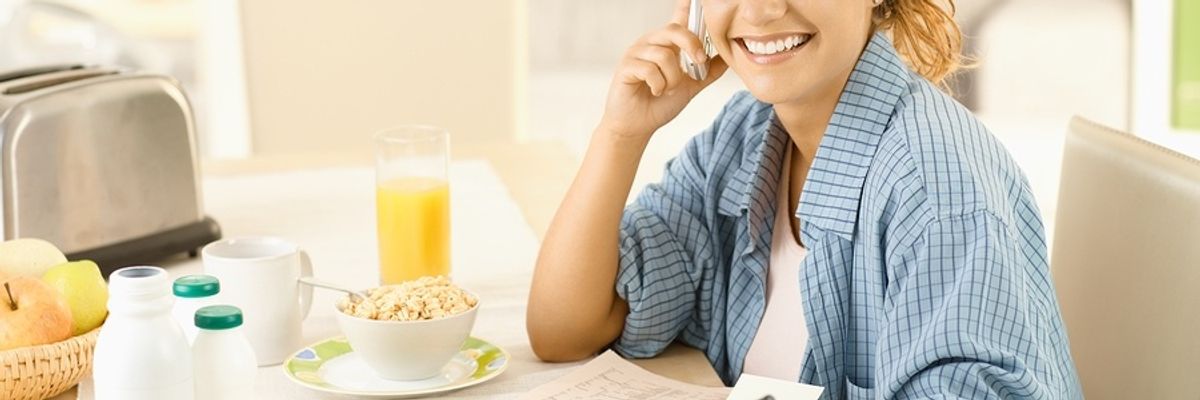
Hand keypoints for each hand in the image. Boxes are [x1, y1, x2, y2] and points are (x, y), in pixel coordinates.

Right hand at [597, 0, 727, 141]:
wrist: (638, 126)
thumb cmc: (659, 104)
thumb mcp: (691, 86)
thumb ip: (708, 71)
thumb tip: (728, 58)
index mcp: (667, 44)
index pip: (678, 18)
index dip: (686, 5)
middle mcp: (651, 43)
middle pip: (674, 31)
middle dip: (692, 46)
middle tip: (698, 63)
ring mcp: (636, 54)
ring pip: (664, 55)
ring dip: (672, 78)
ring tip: (668, 90)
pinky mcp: (626, 67)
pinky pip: (649, 70)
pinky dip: (659, 85)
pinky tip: (656, 92)